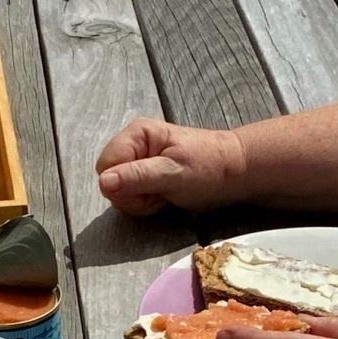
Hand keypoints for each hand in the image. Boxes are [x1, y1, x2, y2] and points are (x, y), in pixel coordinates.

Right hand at [96, 118, 247, 215]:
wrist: (233, 172)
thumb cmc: (208, 167)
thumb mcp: (172, 173)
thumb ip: (137, 177)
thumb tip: (104, 182)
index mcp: (137, 135)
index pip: (105, 167)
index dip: (121, 185)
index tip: (147, 188)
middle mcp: (133, 145)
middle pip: (109, 181)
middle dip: (131, 196)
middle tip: (158, 192)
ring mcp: (137, 162)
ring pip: (118, 193)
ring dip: (139, 202)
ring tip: (163, 194)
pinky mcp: (143, 177)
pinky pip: (130, 197)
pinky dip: (145, 204)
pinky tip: (163, 197)